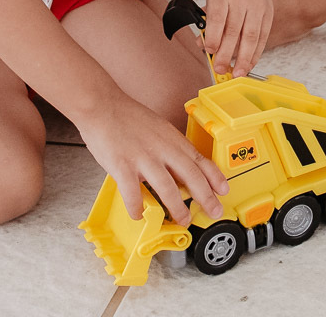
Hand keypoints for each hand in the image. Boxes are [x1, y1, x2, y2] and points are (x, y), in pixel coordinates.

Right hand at [78, 95, 229, 224]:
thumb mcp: (158, 128)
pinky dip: (137, 208)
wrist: (101, 105)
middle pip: (191, 176)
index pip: (200, 159)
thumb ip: (169, 147)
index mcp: (172, 139)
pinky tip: (139, 215)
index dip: (215, 177)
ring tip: (183, 220)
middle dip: (206, 197)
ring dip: (178, 208)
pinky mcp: (123, 166)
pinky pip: (133, 194)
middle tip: (214, 211)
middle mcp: (162, 149)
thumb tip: (179, 167)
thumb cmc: (127, 116)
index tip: (224, 190)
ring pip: (168, 189)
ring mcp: (143, 158)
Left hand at [203, 0, 272, 78]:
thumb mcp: (212, 1)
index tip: (210, 51)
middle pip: (235, 30)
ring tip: (237, 72)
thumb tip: (203, 45)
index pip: (218, 18)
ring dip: (244, 58)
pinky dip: (256, 53)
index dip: (214, 37)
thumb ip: (207, 23)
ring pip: (251, 35)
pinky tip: (249, 63)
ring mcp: (257, 4)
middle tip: (221, 68)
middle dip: (227, 53)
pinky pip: (263, 36)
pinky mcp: (268, 12)